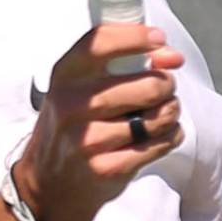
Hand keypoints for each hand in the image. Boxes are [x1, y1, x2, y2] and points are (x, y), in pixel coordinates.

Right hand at [13, 24, 184, 220]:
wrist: (48, 182)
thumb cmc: (73, 124)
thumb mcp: (81, 87)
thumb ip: (124, 65)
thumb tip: (172, 57)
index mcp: (65, 75)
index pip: (100, 43)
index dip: (136, 37)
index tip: (159, 39)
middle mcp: (71, 104)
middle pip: (146, 84)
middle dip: (166, 85)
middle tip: (162, 89)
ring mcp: (87, 139)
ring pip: (158, 117)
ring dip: (170, 113)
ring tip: (159, 116)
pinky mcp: (106, 168)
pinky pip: (159, 144)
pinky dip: (169, 137)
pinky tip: (156, 137)